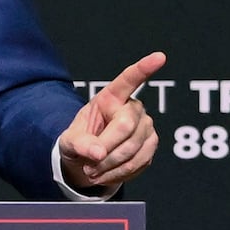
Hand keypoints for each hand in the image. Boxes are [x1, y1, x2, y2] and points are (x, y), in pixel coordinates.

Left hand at [57, 51, 165, 190]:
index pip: (128, 79)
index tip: (160, 57)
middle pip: (125, 126)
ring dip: (110, 165)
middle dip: (106, 148)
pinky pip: (139, 161)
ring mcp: (146, 125)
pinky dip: (120, 172)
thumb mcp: (70, 141)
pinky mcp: (151, 144)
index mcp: (110, 97)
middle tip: (88, 164)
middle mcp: (132, 107)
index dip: (144, 68)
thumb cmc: (80, 143)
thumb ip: (80, 144)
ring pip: (133, 147)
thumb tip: (98, 153)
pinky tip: (106, 173)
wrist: (88, 160)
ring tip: (92, 171)